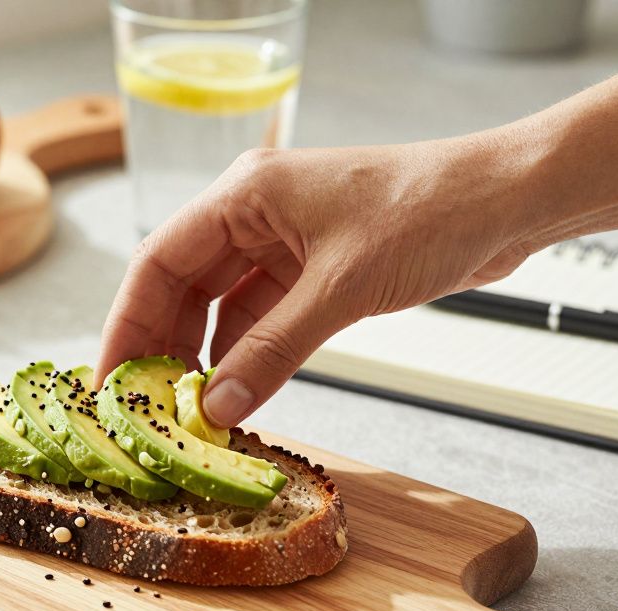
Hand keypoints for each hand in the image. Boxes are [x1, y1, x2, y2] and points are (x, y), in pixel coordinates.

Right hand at [97, 138, 540, 426]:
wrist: (508, 200)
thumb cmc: (431, 212)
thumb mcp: (342, 289)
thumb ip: (274, 350)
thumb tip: (219, 409)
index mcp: (244, 194)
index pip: (158, 262)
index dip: (126, 324)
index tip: (110, 381)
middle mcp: (253, 213)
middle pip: (180, 286)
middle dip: (161, 347)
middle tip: (146, 408)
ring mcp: (282, 241)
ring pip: (218, 306)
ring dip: (204, 356)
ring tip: (189, 410)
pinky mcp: (312, 268)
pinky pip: (259, 316)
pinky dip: (245, 354)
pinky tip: (236, 391)